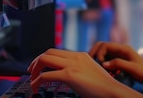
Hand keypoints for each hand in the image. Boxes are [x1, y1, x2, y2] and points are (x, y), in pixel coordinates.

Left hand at [27, 48, 142, 97]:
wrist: (112, 91)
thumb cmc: (103, 87)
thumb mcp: (90, 72)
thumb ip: (79, 69)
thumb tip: (67, 75)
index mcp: (81, 55)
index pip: (57, 51)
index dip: (45, 58)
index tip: (39, 66)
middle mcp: (76, 57)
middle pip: (48, 52)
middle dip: (36, 61)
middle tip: (31, 71)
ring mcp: (72, 65)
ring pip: (45, 60)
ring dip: (35, 69)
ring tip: (32, 79)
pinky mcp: (70, 75)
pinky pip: (46, 75)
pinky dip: (37, 81)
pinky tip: (35, 87)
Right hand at [89, 42, 142, 85]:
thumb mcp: (132, 68)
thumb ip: (118, 64)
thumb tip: (103, 64)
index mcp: (124, 48)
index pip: (105, 45)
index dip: (99, 53)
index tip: (100, 63)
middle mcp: (121, 49)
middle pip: (103, 46)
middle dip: (95, 52)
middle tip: (90, 62)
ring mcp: (120, 55)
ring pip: (104, 53)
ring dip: (98, 58)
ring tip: (95, 67)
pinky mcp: (120, 60)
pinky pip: (108, 59)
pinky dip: (103, 63)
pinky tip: (102, 70)